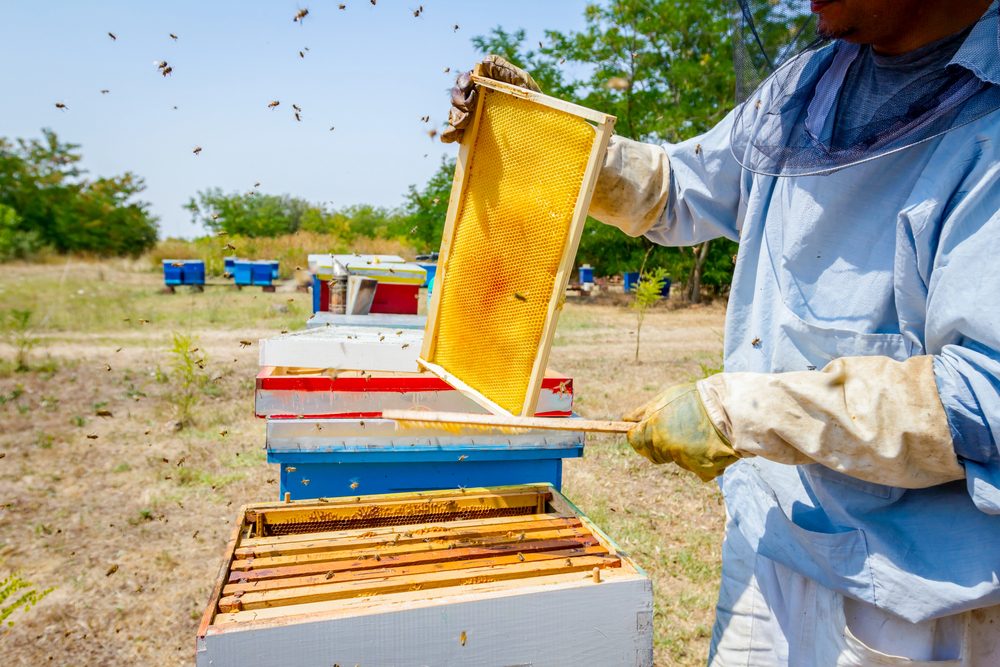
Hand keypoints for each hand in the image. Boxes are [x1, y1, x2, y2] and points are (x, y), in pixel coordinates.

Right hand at [441, 54, 541, 143]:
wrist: (539, 125)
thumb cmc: (533, 100)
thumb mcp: (522, 81)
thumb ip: (505, 70)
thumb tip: (484, 62)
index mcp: (483, 84)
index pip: (466, 79)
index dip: (463, 81)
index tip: (468, 87)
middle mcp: (475, 99)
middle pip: (457, 95)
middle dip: (459, 100)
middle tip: (469, 107)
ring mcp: (472, 116)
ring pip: (454, 112)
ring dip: (455, 116)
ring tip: (463, 123)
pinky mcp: (472, 133)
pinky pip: (455, 132)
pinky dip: (449, 134)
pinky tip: (450, 137)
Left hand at [624, 383, 739, 481]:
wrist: (731, 409)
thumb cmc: (697, 400)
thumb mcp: (667, 397)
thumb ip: (644, 411)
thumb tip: (626, 420)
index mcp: (654, 427)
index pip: (634, 440)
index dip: (639, 436)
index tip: (646, 432)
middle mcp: (666, 445)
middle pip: (654, 453)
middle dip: (662, 444)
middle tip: (680, 429)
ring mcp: (683, 459)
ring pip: (676, 461)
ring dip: (684, 452)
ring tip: (699, 433)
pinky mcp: (702, 469)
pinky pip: (697, 470)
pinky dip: (703, 461)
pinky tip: (710, 446)